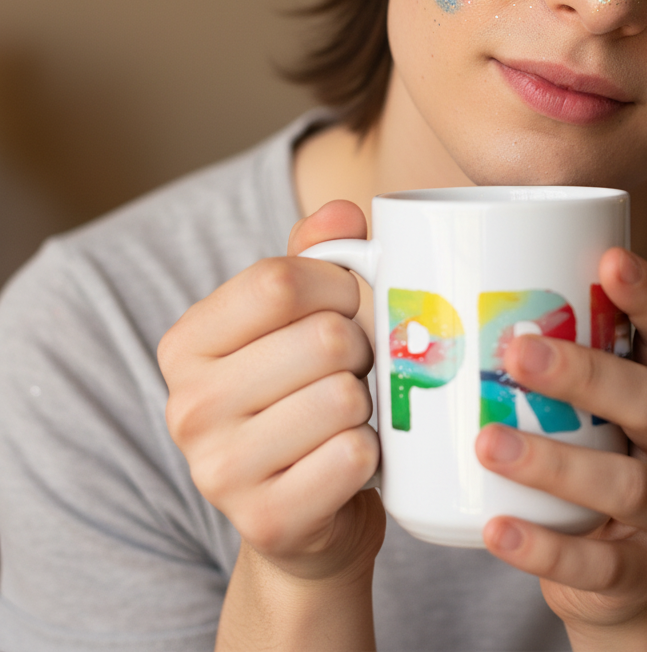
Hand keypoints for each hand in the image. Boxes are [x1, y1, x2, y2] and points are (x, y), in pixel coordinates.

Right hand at [158, 200, 383, 585]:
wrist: (308, 510)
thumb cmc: (304, 393)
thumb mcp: (299, 318)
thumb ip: (315, 256)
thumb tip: (343, 213)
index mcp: (186, 342)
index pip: (280, 280)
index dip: (339, 286)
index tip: (348, 306)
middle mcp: (187, 406)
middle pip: (325, 338)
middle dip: (360, 349)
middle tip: (350, 370)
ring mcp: (219, 470)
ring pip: (346, 396)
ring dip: (367, 402)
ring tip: (347, 414)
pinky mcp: (266, 520)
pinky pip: (356, 455)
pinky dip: (373, 452)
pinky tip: (349, 459)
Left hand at [475, 248, 646, 645]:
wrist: (612, 574)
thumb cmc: (577, 455)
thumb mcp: (573, 404)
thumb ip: (528, 352)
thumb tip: (411, 277)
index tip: (608, 258)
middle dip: (585, 373)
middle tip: (516, 354)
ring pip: (627, 484)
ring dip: (554, 462)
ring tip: (487, 443)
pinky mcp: (641, 572)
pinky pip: (600, 563)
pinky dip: (545, 547)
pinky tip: (496, 529)